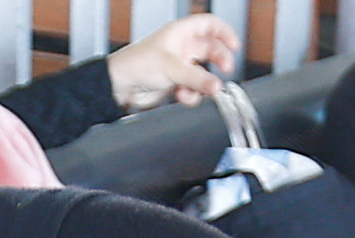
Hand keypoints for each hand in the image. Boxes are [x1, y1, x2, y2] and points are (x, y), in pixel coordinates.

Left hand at [107, 12, 236, 108]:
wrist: (120, 86)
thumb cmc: (136, 64)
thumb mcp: (171, 67)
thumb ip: (197, 78)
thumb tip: (217, 85)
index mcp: (180, 33)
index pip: (209, 25)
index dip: (224, 33)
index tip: (234, 46)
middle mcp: (182, 48)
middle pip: (211, 51)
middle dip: (218, 62)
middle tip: (225, 72)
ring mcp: (180, 66)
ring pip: (203, 74)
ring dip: (202, 84)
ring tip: (197, 90)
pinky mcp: (176, 83)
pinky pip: (193, 89)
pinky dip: (191, 95)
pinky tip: (181, 96)